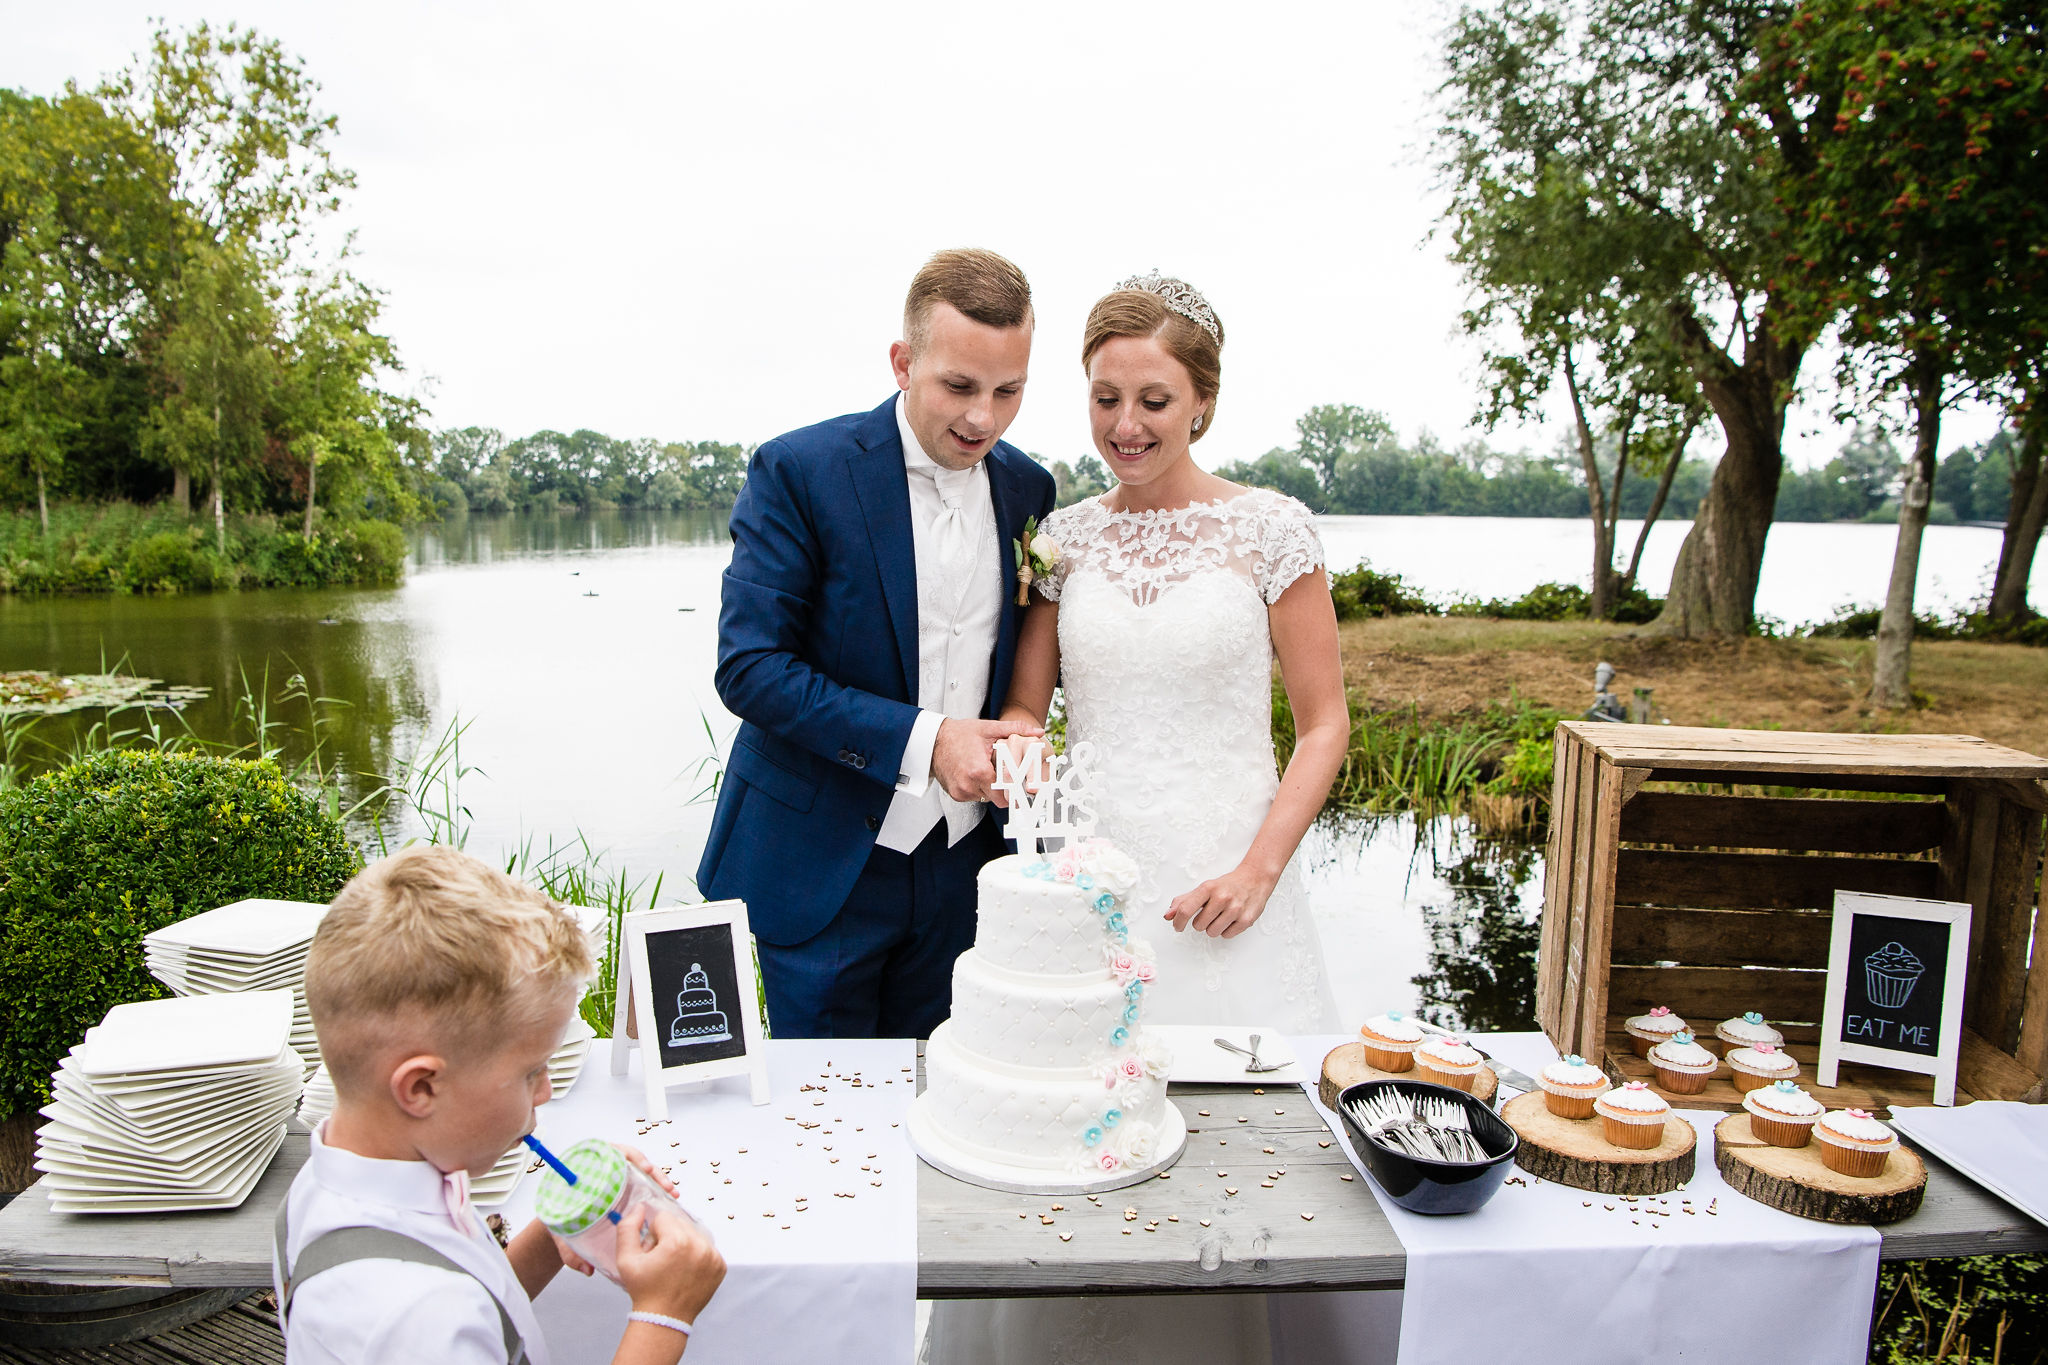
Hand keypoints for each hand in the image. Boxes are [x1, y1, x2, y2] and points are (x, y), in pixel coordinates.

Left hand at [550, 1145, 679, 1276]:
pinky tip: (669, 1199)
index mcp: (589, 1170)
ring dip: (660, 1181)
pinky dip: (658, 1191)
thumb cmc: (560, 1221)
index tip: (644, 1168)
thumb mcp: (562, 1233)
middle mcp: (606, 1172)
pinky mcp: (627, 1189)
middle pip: (633, 1163)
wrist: (561, 1225)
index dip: (631, 1157)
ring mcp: (618, 1180)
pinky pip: (645, 1185)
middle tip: (663, 1185)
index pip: (612, 1153)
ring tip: (671, 1193)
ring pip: (643, 1174)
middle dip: (653, 1172)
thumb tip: (586, 1268)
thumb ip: (570, 1252)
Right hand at [616, 1203, 725, 1323]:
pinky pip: (706, 1247)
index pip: (663, 1217)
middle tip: (662, 1260)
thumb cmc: (644, 1290)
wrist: (664, 1319)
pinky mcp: (720, 1265)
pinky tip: (686, 1271)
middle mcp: (700, 1245)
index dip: (653, 1234)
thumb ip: (627, 1228)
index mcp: (678, 1241)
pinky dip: (696, 1254)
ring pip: (695, 1233)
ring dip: (684, 1243)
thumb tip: (639, 1207)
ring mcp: (713, 1256)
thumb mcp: (626, 1259)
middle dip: (669, 1237)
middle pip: (681, 1223)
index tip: (652, 1253)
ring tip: (674, 1266)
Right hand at [933, 718, 1042, 803]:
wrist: (933, 741)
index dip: (1015, 789)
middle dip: (1004, 789)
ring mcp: (961, 792)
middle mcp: (969, 784)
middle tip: (1004, 775)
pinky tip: (975, 774)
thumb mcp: (989, 728)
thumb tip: (1037, 732)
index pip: (1006, 792)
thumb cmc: (959, 734)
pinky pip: (974, 797)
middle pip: (997, 799)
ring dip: (990, 789)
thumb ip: (1015, 729)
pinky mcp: (956, 795)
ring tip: (986, 770)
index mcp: (979, 770)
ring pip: (986, 798)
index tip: (1021, 785)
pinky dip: (978, 788)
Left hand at [1166, 863, 1279, 938]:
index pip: (1185, 909)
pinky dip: (1226, 930)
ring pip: (1212, 933)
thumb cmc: (1227, 885)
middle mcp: (1222, 898)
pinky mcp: (1246, 920)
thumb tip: (1168, 916)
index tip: (1177, 926)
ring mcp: (1235, 909)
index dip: (1178, 921)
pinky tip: (1231, 919)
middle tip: (1210, 913)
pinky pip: (1227, 935)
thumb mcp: (1205, 888)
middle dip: (1201, 922)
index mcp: (1208, 888)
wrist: (1255, 879)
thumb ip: (1184, 901)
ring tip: (1221, 916)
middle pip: (1198, 926)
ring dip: (1213, 928)